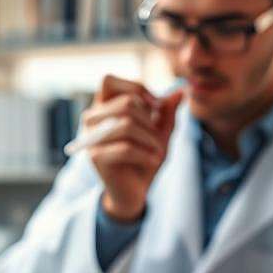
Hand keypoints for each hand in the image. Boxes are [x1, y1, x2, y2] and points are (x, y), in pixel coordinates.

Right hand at [82, 75, 183, 221]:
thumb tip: (181, 91)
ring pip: (126, 124)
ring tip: (158, 151)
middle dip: (150, 120)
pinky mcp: (95, 157)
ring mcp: (91, 138)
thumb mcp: (160, 132)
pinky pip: (125, 148)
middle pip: (125, 103)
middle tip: (158, 137)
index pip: (109, 80)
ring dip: (150, 138)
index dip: (135, 88)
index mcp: (102, 106)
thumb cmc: (144, 157)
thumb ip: (167, 111)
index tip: (156, 106)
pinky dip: (146, 154)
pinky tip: (154, 160)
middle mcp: (92, 119)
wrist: (134, 192)